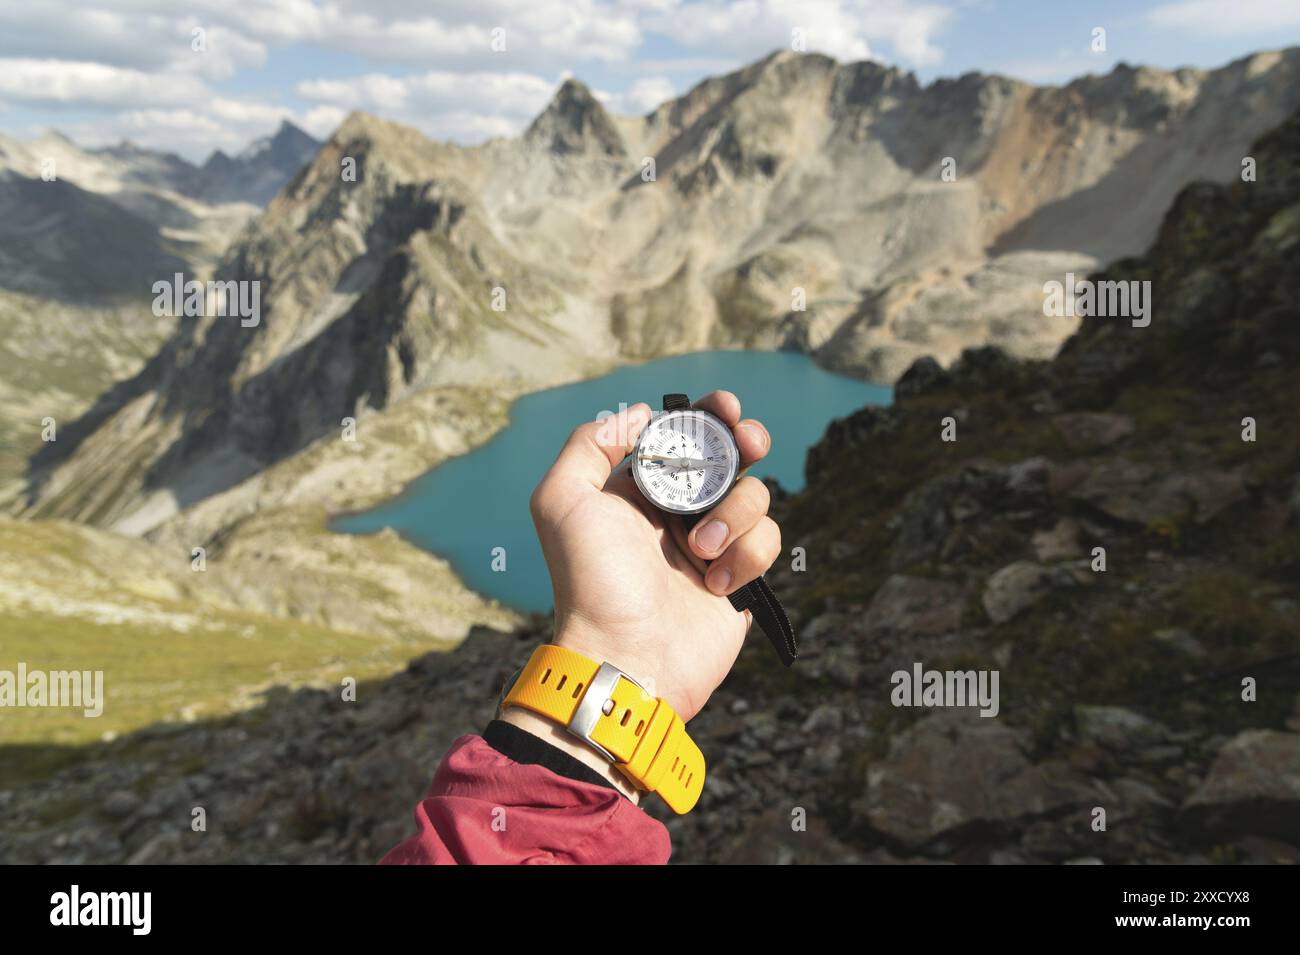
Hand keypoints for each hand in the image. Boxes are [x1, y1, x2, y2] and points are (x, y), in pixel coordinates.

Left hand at [527, 390, 778, 722]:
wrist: (627, 658)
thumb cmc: (591, 582)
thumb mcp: (562, 502)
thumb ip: (590, 445)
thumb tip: (640, 414)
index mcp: (640, 490)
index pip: (683, 437)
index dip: (707, 417)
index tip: (722, 409)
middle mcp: (678, 513)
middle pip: (731, 457)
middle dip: (745, 441)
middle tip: (747, 443)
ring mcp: (714, 546)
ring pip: (756, 497)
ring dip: (735, 514)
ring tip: (699, 550)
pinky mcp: (741, 579)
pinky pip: (768, 542)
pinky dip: (746, 556)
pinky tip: (714, 584)